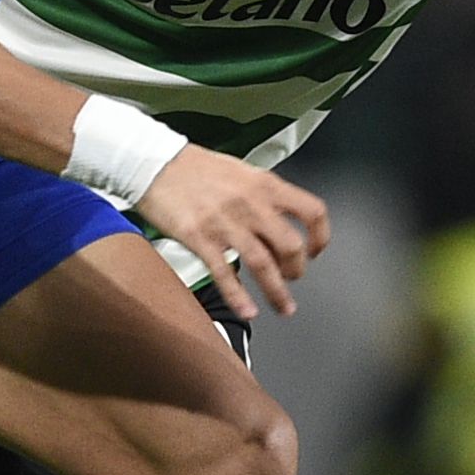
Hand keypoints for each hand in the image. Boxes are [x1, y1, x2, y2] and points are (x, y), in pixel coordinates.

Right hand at [139, 146, 329, 320]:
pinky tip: (248, 311)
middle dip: (296, 270)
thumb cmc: (195, 168)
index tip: (316, 251)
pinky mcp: (200, 238)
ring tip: (283, 307)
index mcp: (265, 185)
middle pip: (290, 246)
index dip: (320, 236)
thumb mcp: (241, 172)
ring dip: (277, 292)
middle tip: (292, 278)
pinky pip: (224, 274)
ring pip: (263, 264)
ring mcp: (226, 223)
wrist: (154, 163)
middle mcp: (251, 204)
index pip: (312, 211)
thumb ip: (264, 196)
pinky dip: (239, 297)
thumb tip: (279, 222)